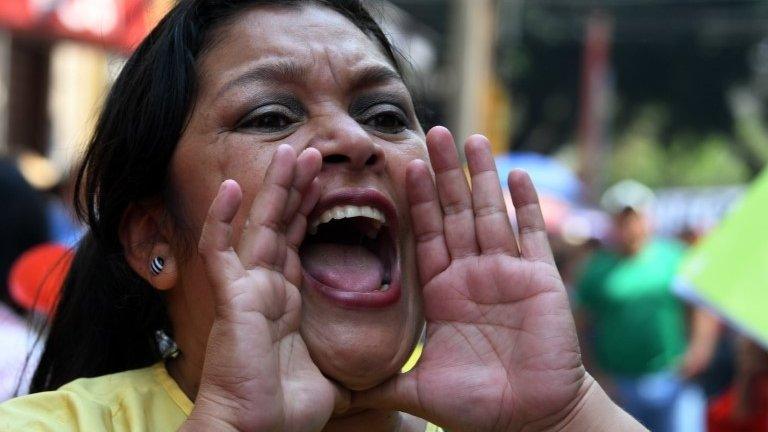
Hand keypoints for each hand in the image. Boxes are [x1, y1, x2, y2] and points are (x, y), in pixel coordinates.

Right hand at [184, 145, 348, 431]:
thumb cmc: (287, 410)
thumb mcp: (331, 376)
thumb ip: (349, 362)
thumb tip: (380, 371)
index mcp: (287, 301)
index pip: (299, 242)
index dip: (311, 211)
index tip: (326, 181)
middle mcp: (266, 288)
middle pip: (282, 224)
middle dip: (297, 188)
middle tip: (314, 152)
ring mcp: (248, 290)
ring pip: (260, 226)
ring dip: (274, 188)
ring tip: (291, 152)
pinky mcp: (231, 298)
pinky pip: (221, 252)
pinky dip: (224, 220)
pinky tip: (233, 188)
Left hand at [354, 127, 587, 430]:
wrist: (530, 422)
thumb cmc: (477, 408)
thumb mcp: (418, 389)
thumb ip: (380, 382)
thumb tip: (337, 394)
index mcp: (443, 292)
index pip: (426, 234)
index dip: (417, 200)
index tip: (405, 165)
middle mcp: (472, 275)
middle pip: (455, 212)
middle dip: (446, 172)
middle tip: (435, 131)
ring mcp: (507, 274)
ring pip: (490, 213)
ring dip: (482, 176)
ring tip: (473, 138)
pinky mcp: (540, 280)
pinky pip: (531, 236)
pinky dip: (526, 205)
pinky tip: (518, 175)